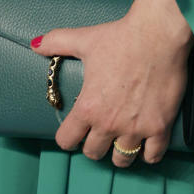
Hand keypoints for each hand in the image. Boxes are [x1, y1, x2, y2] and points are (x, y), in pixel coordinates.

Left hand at [32, 0, 192, 167]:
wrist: (159, 34)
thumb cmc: (120, 37)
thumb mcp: (84, 40)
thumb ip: (56, 43)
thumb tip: (34, 43)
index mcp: (88, 107)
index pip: (66, 141)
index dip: (68, 137)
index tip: (74, 131)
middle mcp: (109, 123)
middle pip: (94, 153)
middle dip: (94, 144)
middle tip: (99, 132)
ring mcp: (136, 128)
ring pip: (122, 160)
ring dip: (120, 152)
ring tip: (121, 140)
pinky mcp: (159, 127)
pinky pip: (152, 157)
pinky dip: (148, 153)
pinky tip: (145, 142)